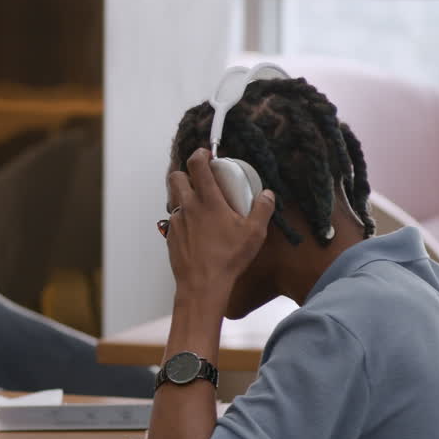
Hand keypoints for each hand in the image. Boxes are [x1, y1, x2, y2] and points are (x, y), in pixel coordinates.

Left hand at [164, 149, 275, 301]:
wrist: (202, 285)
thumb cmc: (228, 258)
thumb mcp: (254, 233)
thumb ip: (263, 210)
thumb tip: (268, 194)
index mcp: (207, 201)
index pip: (197, 166)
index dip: (199, 154)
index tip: (206, 153)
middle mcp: (187, 207)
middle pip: (175, 177)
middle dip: (184, 172)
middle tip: (199, 177)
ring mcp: (176, 222)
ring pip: (172, 198)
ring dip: (182, 194)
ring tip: (199, 202)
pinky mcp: (170, 236)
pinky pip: (173, 219)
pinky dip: (181, 216)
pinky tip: (195, 227)